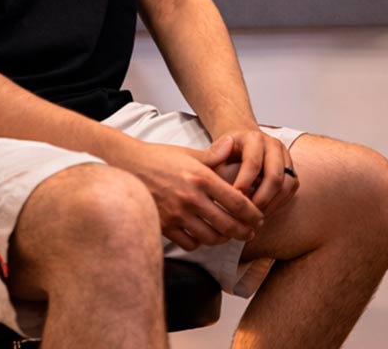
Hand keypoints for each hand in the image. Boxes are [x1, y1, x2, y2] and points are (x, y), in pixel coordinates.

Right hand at [130, 136, 264, 251]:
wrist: (128, 166)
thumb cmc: (160, 158)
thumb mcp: (190, 153)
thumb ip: (214, 155)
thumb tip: (233, 144)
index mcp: (202, 178)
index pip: (236, 201)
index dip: (252, 214)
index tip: (259, 218)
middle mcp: (191, 198)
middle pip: (227, 224)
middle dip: (243, 231)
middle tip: (250, 232)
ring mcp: (177, 215)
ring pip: (210, 237)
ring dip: (223, 239)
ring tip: (229, 235)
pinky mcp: (164, 226)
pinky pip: (189, 243)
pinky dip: (200, 242)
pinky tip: (204, 236)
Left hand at [215, 126, 298, 217]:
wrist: (240, 145)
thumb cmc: (225, 153)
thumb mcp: (215, 154)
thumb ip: (212, 159)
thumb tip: (218, 164)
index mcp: (253, 138)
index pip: (253, 163)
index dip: (244, 184)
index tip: (233, 201)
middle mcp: (273, 145)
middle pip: (274, 176)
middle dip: (260, 200)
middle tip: (246, 215)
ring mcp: (284, 156)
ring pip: (287, 184)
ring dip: (271, 204)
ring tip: (254, 216)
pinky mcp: (291, 169)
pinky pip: (291, 188)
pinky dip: (279, 203)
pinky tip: (263, 211)